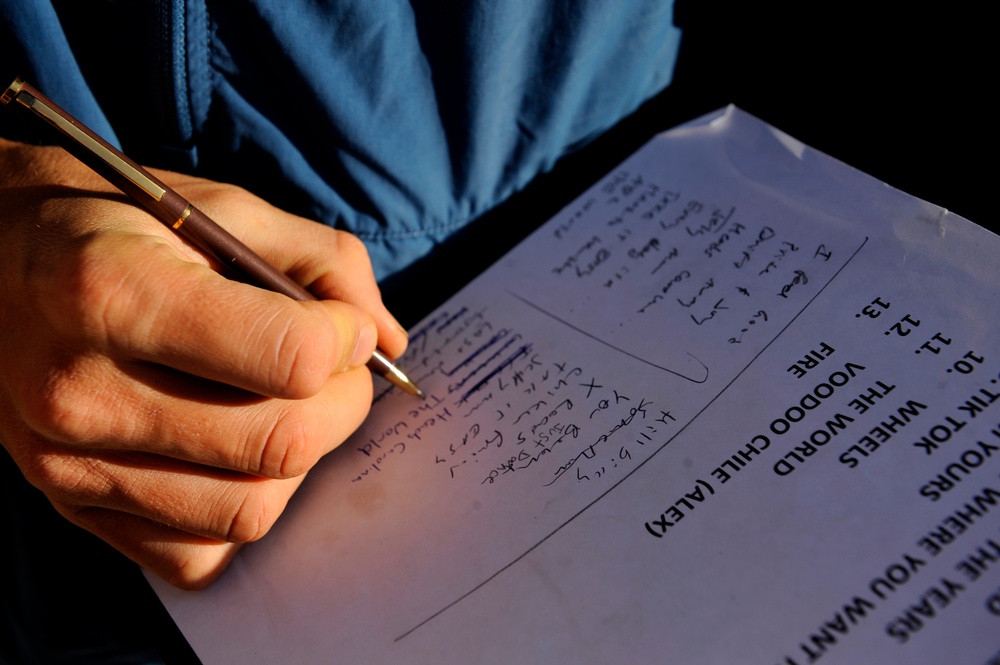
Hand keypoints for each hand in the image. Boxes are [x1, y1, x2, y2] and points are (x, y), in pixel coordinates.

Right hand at [0, 138, 406, 587]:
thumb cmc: (105, 222)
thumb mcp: (212, 205)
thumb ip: (320, 262)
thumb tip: (387, 340)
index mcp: (117, 291)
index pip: (290, 358)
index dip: (345, 340)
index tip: (342, 324)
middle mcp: (82, 388)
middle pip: (280, 444)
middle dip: (344, 404)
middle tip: (337, 369)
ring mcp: (69, 460)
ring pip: (249, 508)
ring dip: (300, 460)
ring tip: (287, 406)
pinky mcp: (70, 502)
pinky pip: (195, 553)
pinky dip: (240, 510)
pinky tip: (234, 453)